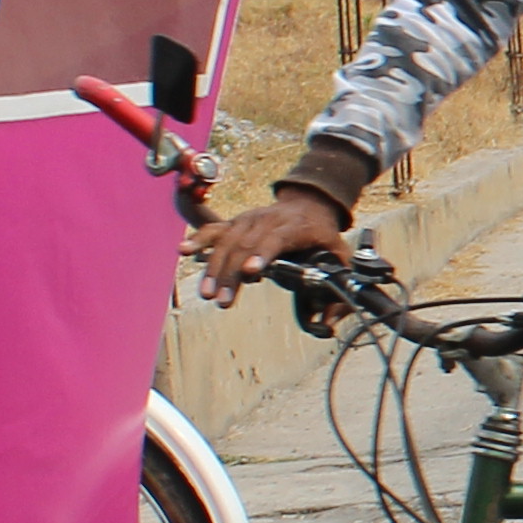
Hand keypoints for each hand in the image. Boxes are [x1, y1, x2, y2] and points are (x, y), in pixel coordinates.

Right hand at [193, 184, 349, 303]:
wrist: (309, 203)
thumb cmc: (321, 233)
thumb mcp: (339, 253)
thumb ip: (338, 282)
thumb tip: (332, 319)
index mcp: (295, 227)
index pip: (276, 240)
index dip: (262, 255)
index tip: (250, 273)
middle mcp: (268, 220)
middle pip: (245, 245)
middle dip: (231, 274)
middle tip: (222, 301)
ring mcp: (249, 219)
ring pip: (227, 241)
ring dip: (215, 267)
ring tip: (207, 293)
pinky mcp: (235, 222)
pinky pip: (214, 230)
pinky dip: (198, 239)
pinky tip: (183, 251)